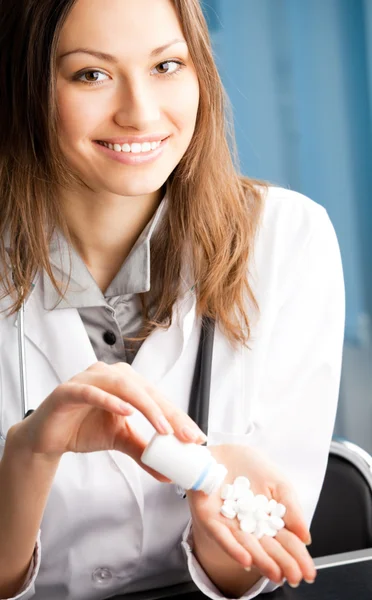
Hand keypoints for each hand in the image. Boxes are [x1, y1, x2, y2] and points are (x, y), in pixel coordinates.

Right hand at [11, 361, 206, 479]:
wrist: (48, 438)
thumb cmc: (83, 429)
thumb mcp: (120, 439)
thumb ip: (143, 451)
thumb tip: (167, 472)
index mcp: (126, 382)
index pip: (157, 398)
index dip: (178, 417)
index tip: (195, 437)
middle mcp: (110, 374)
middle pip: (146, 390)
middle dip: (169, 413)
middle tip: (185, 435)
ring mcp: (89, 379)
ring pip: (123, 387)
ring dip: (146, 406)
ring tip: (163, 427)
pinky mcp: (68, 390)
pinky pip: (91, 391)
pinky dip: (110, 400)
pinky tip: (126, 411)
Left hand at [187, 444, 315, 587]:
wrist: (221, 451)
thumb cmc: (248, 464)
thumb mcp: (279, 482)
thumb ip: (291, 508)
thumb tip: (306, 537)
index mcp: (268, 520)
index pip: (285, 542)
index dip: (297, 557)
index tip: (309, 573)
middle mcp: (250, 526)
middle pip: (268, 549)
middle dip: (283, 564)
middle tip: (296, 578)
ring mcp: (230, 525)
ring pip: (247, 546)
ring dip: (261, 561)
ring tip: (276, 574)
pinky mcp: (210, 520)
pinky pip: (222, 536)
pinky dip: (233, 548)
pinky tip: (246, 559)